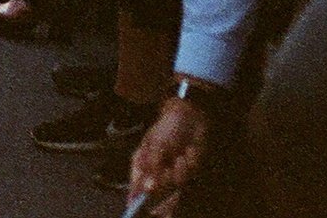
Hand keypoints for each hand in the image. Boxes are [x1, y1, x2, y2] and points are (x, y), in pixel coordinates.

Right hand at [128, 96, 210, 210]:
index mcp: (142, 165)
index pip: (136, 188)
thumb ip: (151, 166)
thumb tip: (148, 188)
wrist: (191, 117)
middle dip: (162, 197)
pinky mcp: (187, 173)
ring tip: (179, 157)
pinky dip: (187, 167)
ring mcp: (172, 174)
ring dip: (178, 173)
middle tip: (161, 202)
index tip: (135, 210)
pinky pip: (187, 178)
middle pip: (156, 196)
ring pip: (174, 187)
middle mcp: (155, 173)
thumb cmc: (168, 127)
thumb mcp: (156, 144)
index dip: (135, 201)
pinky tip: (187, 154)